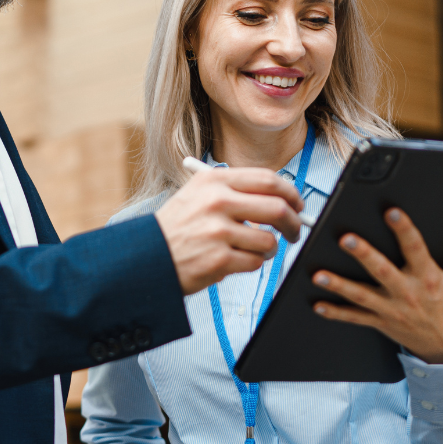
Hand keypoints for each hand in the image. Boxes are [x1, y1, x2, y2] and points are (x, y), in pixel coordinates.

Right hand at [155, 168, 304, 294]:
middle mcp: (217, 202)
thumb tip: (281, 199)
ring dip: (268, 249)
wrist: (147, 256)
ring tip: (250, 250)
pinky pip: (255, 262)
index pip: (267, 179)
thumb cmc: (175, 228)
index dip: (290, 193)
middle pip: (277, 207)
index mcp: (213, 181)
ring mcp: (218, 231)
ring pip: (269, 240)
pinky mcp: (219, 259)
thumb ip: (236, 192)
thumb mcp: (197, 195)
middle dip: (294, 223)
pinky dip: (251, 264)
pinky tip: (233, 260)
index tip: (296, 204)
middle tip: (294, 231)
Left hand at [311, 209, 442, 362]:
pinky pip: (354, 318)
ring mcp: (391, 309)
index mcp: (429, 278)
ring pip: (361, 295)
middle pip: (382, 270)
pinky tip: (316, 304)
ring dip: (339, 285)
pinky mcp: (380, 323)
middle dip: (363, 255)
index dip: (405, 230)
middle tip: (345, 239)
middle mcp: (407, 293)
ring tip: (317, 274)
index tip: (392, 212)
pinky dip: (335, 312)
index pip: (416, 249)